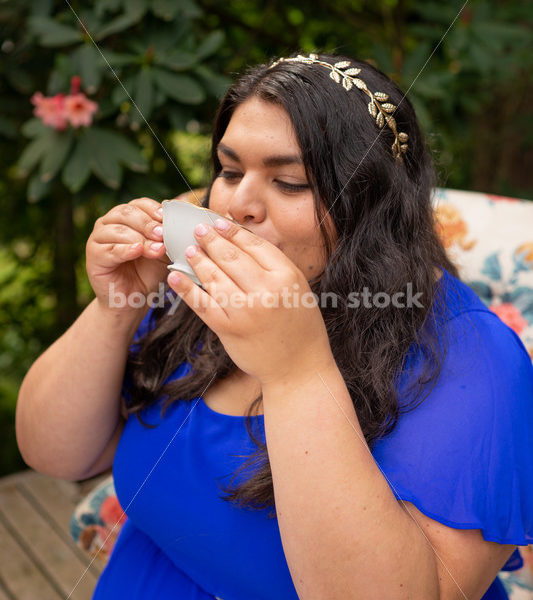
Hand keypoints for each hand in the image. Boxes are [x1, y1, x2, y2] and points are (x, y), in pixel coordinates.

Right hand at [86, 197, 168, 311]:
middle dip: (147, 223)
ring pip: (119, 230)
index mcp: (126, 217)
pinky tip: (138, 251)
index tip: (167, 218)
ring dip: (140, 238)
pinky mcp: (94, 255)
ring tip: (157, 249)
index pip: (138, 204)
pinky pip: (110, 249)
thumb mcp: (163, 251)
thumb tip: (181, 221)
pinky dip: (126, 249)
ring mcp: (98, 238)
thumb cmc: (147, 272)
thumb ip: (168, 236)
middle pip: (127, 213)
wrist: (133, 299)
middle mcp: (109, 222)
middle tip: (162, 234)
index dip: (153, 209)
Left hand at [166, 219, 333, 385]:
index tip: (219, 222)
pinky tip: (175, 276)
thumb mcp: (298, 289)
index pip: (254, 245)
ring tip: (189, 249)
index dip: (233, 232)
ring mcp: (245, 311)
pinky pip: (203, 304)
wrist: (298, 367)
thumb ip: (273, 268)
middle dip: (211, 240)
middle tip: (198, 230)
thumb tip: (241, 244)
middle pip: (231, 257)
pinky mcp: (229, 329)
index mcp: (286, 277)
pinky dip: (186, 289)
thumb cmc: (300, 327)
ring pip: (214, 277)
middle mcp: (265, 292)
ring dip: (197, 260)